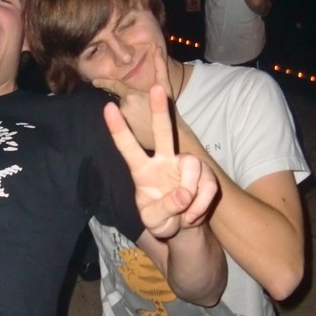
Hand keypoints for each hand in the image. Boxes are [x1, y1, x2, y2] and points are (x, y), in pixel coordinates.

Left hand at [94, 47, 172, 149]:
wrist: (172, 137)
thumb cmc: (169, 109)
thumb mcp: (165, 87)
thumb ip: (159, 67)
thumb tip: (157, 48)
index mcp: (131, 95)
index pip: (113, 85)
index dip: (104, 82)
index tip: (94, 81)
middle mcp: (123, 108)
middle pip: (120, 98)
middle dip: (127, 98)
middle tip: (142, 104)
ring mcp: (122, 122)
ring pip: (122, 110)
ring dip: (129, 109)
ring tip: (144, 115)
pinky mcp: (124, 133)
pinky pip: (124, 123)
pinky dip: (129, 121)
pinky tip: (141, 124)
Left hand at [104, 83, 217, 237]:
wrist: (184, 228)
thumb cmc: (161, 220)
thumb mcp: (154, 223)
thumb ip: (164, 210)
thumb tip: (183, 194)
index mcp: (142, 171)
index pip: (128, 148)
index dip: (118, 129)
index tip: (108, 108)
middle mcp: (163, 161)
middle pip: (162, 132)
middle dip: (160, 111)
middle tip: (157, 87)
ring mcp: (184, 166)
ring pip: (192, 166)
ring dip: (191, 193)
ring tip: (185, 213)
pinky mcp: (204, 174)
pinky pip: (208, 185)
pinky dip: (202, 204)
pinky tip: (193, 215)